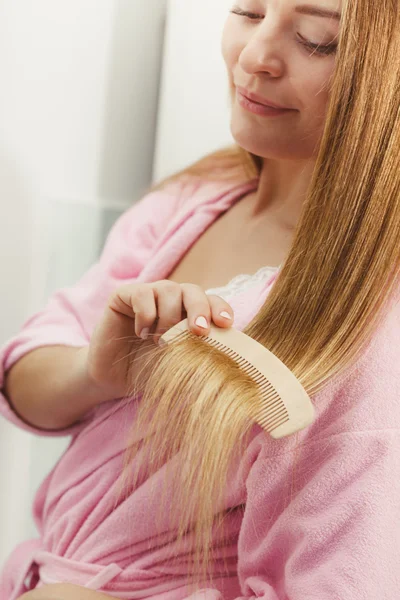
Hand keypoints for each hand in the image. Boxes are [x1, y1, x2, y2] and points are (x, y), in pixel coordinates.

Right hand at [85, 280, 234, 399]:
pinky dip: (146, 315)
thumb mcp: (181, 363)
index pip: (212, 302)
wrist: (112, 379)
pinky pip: (142, 294)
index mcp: (189, 312)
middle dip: (199, 309)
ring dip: (169, 317)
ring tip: (161, 342)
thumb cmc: (149, 371)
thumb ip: (201, 353)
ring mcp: (148, 294)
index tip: (225, 325)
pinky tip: (141, 333)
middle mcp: (171, 299)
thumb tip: (231, 355)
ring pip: (169, 289)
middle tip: (199, 332)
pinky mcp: (124, 295)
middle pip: (192, 290)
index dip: (220, 309)